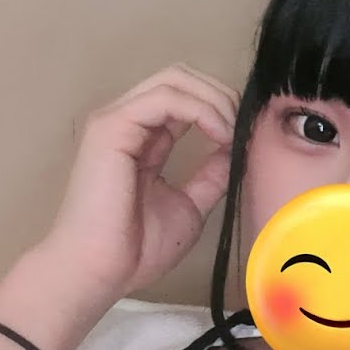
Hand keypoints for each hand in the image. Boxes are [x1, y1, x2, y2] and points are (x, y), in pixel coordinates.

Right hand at [43, 63, 237, 298]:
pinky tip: (218, 134)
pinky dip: (201, 109)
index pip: (185, 99)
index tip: (248, 136)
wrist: (101, 271)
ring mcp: (116, 119)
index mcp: (143, 138)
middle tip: (245, 127)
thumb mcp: (189, 205)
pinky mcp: (112, 126)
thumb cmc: (135, 249)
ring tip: (233, 133)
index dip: (222, 108)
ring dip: (215, 100)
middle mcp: (128, 121)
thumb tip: (236, 151)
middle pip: (181, 78)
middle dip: (221, 95)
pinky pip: (165, 97)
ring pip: (175, 79)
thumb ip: (211, 175)